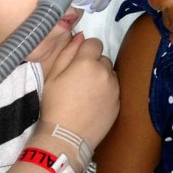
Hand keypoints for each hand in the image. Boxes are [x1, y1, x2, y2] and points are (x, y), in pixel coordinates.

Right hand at [38, 33, 118, 148]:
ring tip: (87, 93)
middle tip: (79, 80)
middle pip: (103, 58)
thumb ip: (67, 52)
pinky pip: (114, 89)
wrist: (66, 136)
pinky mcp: (119, 102)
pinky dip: (107, 92)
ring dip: (101, 77)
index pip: (94, 43)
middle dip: (93, 64)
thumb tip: (80, 35)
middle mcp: (105, 72)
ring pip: (110, 74)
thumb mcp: (53, 76)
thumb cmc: (55, 104)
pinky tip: (94, 103)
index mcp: (87, 62)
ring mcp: (115, 88)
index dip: (85, 50)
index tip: (77, 62)